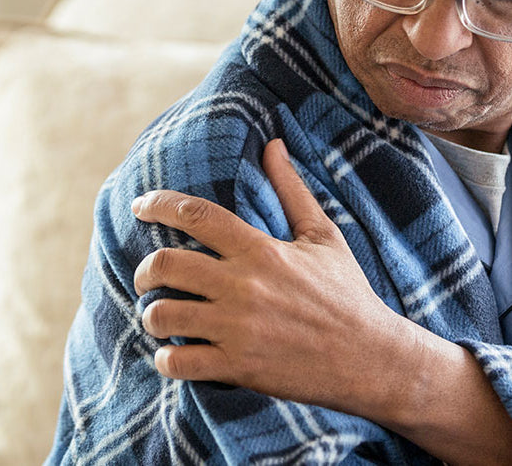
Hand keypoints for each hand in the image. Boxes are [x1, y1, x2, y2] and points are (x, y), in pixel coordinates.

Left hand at [132, 138, 406, 415]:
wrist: (372, 358)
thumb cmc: (347, 292)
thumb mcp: (323, 234)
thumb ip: (291, 188)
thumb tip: (274, 144)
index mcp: (260, 250)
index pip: (196, 215)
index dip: (159, 204)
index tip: (139, 206)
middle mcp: (243, 285)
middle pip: (167, 264)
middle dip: (144, 270)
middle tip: (145, 276)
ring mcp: (238, 328)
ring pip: (164, 315)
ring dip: (150, 314)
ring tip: (158, 316)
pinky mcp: (239, 367)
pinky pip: (180, 362)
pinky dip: (165, 359)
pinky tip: (170, 354)